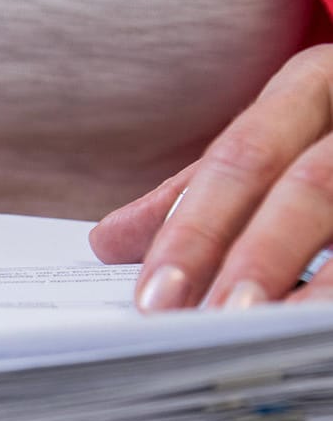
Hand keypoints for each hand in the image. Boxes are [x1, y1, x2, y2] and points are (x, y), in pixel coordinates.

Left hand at [89, 45, 332, 310]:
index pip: (240, 158)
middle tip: (209, 325)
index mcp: (314, 82)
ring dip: (322, 287)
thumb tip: (109, 243)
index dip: (196, 231)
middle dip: (257, 260)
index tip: (153, 297)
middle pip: (310, 187)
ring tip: (271, 339)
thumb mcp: (276, 137)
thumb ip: (200, 190)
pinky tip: (317, 334)